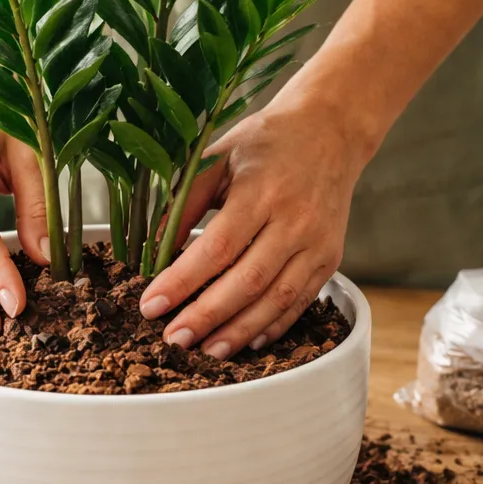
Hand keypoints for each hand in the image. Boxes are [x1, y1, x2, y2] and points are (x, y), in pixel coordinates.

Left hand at [138, 95, 368, 357]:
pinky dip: (273, 326)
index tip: (151, 305)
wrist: (331, 132)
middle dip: (207, 316)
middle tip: (173, 339)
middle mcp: (294, 220)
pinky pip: (300, 301)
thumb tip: (153, 249)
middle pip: (247, 281)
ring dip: (239, 331)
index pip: (217, 247)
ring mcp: (317, 243)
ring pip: (276, 299)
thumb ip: (186, 202)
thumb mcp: (219, 156)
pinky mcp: (330, 258)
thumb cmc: (265, 142)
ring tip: (206, 352)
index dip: (183, 281)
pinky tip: (247, 341)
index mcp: (261, 190)